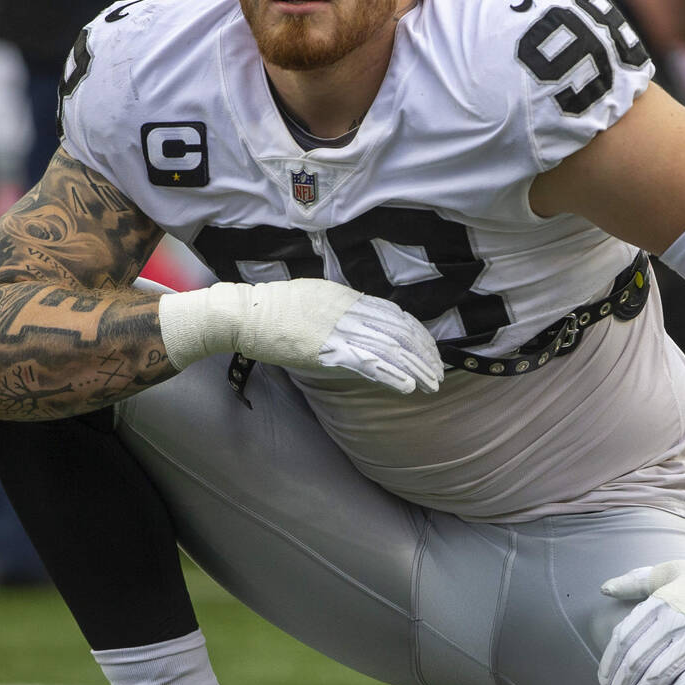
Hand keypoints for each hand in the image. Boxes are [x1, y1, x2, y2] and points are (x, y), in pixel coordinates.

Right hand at [158, 279, 443, 393]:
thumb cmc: (275, 310)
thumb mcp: (316, 299)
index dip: (418, 335)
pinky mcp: (327, 350)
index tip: (430, 352)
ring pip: (389, 348)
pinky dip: (390, 374)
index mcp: (348, 297)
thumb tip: (363, 325)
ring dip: (414, 368)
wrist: (246, 314)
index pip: (396, 315)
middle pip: (399, 332)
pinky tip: (406, 386)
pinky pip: (367, 362)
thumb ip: (342, 310)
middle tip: (438, 373)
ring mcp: (339, 329)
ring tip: (430, 384)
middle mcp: (349, 310)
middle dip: (423, 355)